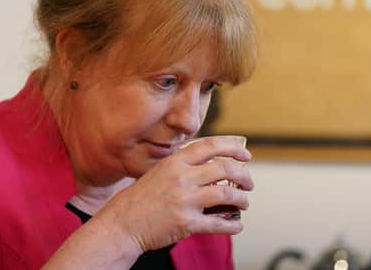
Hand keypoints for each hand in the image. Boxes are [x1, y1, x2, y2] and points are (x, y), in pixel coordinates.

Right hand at [93, 136, 252, 252]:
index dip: (234, 148)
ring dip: (242, 199)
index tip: (246, 155)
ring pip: (227, 194)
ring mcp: (185, 200)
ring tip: (243, 203)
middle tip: (248, 183)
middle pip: (225, 168)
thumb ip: (182, 165)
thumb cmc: (140, 198)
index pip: (212, 146)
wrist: (122, 223)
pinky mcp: (186, 222)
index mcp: (176, 161)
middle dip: (244, 175)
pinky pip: (218, 223)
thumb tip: (210, 163)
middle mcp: (182, 177)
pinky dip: (233, 224)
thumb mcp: (159, 171)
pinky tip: (237, 225)